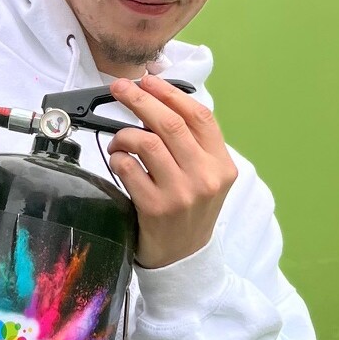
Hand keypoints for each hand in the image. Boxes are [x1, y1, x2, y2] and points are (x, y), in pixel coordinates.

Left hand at [106, 74, 236, 269]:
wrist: (184, 258)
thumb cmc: (191, 210)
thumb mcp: (207, 177)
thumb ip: (193, 144)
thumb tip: (160, 100)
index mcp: (221, 165)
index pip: (199, 116)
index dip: (171, 93)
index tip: (149, 81)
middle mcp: (205, 177)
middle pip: (170, 123)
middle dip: (140, 99)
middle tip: (120, 88)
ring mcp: (181, 194)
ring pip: (146, 142)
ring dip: (124, 134)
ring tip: (120, 140)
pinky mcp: (155, 208)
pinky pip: (128, 168)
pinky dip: (117, 158)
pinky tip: (118, 161)